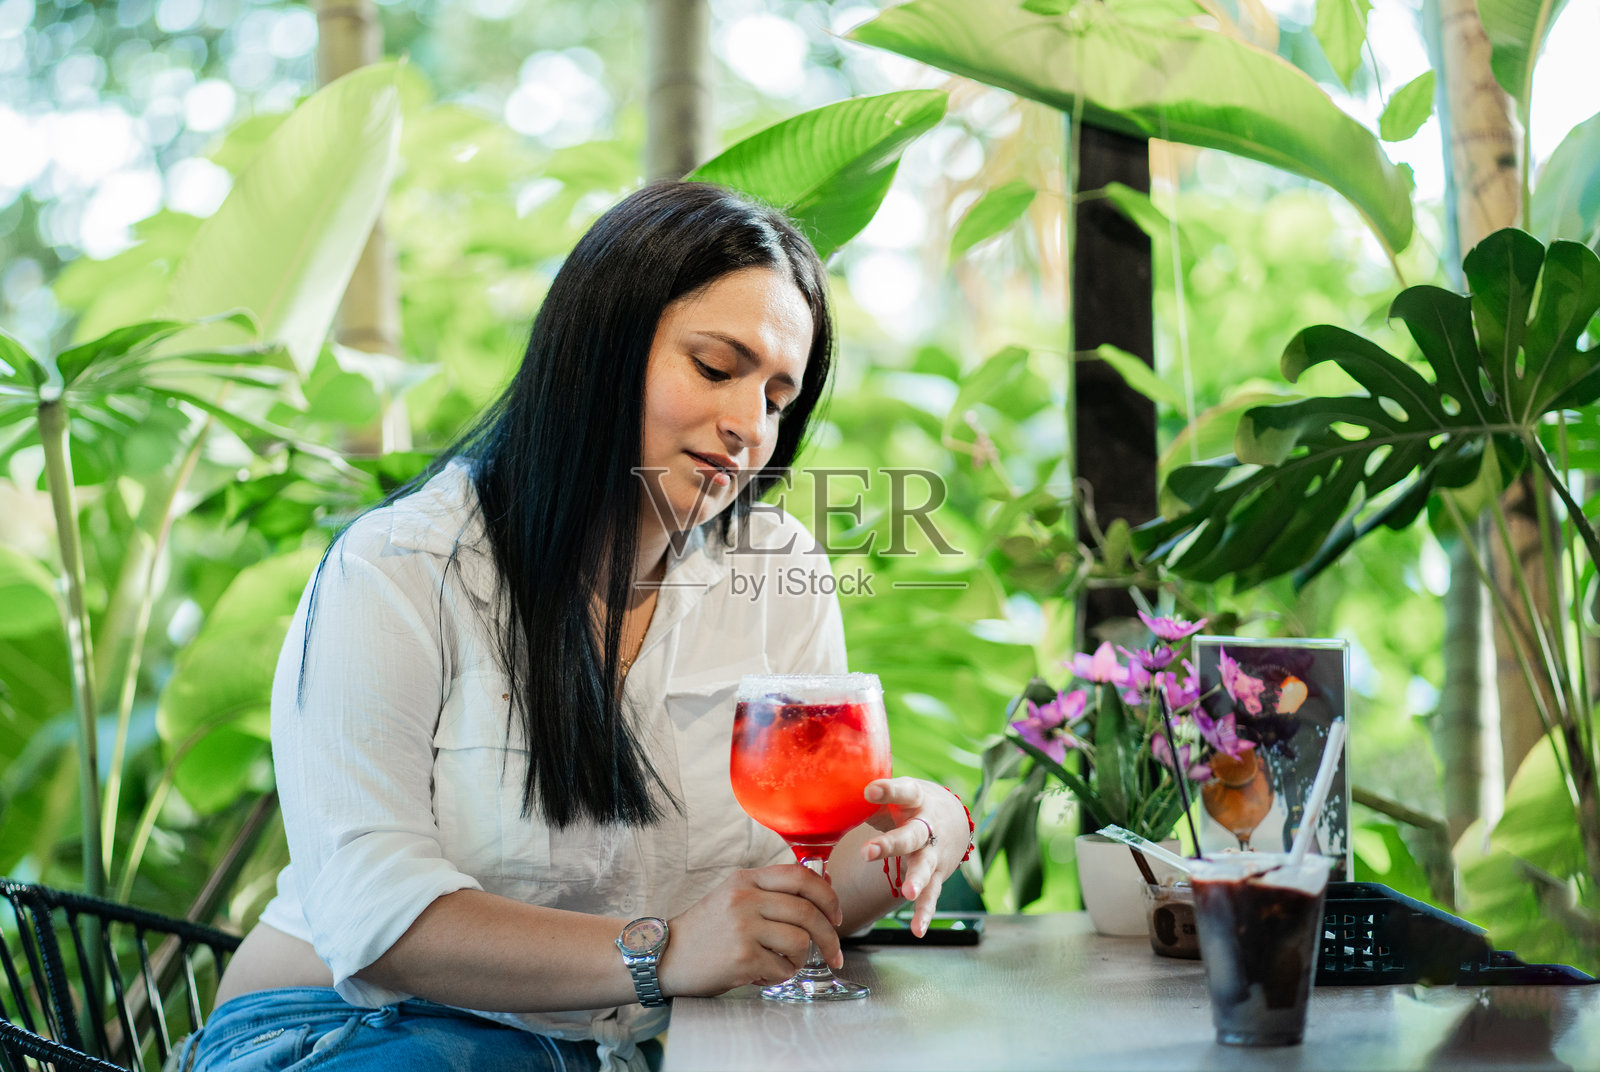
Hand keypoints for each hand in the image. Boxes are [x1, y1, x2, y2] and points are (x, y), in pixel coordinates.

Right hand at [658, 865, 842, 997]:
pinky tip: (763, 975)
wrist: (664, 956)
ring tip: (783, 964)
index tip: (837, 916)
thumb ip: (771, 893)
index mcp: (746, 880)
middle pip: (808, 912)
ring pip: (801, 941)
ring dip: (801, 959)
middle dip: (830, 937)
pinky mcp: (742, 958)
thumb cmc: (705, 931)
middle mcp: (745, 899)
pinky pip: (783, 969)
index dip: (828, 897)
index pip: (801, 877)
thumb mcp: (734, 898)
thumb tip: (823, 890)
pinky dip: (781, 976)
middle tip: (835, 954)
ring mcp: (743, 927)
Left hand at [858, 778, 966, 936]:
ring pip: (925, 867)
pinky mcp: (938, 875)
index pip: (903, 792)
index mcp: (915, 800)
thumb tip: (828, 802)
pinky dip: (925, 913)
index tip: (869, 790)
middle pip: (910, 835)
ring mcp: (934, 853)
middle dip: (890, 845)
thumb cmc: (912, 805)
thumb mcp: (897, 795)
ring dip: (916, 880)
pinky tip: (917, 930)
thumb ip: (870, 802)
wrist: (957, 819)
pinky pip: (931, 895)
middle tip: (868, 852)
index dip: (888, 791)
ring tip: (907, 893)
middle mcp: (927, 827)